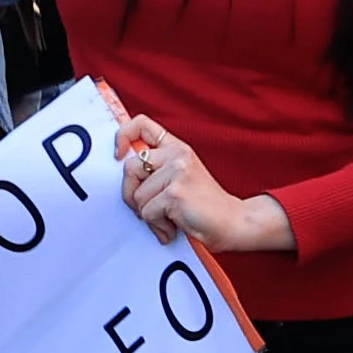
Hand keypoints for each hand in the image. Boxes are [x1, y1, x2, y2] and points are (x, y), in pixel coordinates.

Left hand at [117, 109, 293, 255]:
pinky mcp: (175, 193)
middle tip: (151, 209)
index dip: (122, 136)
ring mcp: (177, 172)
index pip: (141, 124)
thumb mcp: (181, 178)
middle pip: (129, 168)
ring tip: (170, 220)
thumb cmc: (205, 207)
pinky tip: (174, 227)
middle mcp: (177, 155)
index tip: (118, 155)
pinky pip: (147, 213)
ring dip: (149, 216)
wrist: (234, 223)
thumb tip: (124, 175)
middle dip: (132, 195)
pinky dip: (158, 227)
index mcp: (177, 148)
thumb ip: (158, 171)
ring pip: (137, 196)